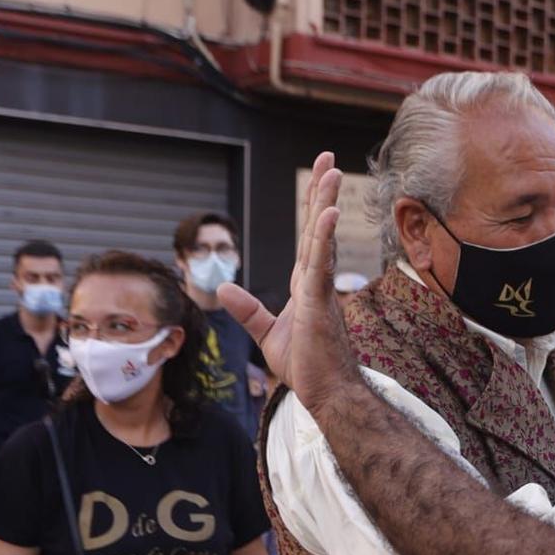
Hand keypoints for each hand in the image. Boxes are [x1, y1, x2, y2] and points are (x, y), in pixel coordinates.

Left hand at [218, 151, 355, 415]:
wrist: (328, 394)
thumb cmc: (307, 367)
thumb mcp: (267, 333)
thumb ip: (247, 309)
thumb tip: (222, 287)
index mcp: (306, 285)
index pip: (308, 239)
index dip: (313, 208)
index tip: (320, 179)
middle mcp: (316, 281)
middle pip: (319, 228)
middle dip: (322, 192)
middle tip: (329, 160)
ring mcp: (321, 290)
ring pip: (323, 238)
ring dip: (326, 204)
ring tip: (332, 173)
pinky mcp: (320, 303)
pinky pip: (320, 264)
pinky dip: (324, 238)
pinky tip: (327, 214)